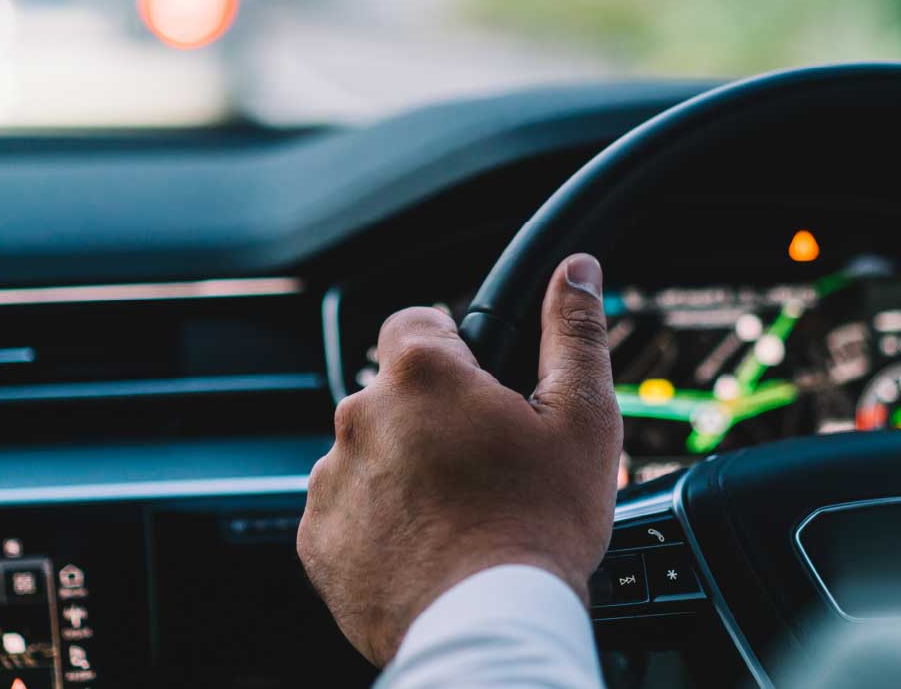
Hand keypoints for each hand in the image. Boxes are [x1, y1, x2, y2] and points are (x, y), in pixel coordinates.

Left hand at [298, 254, 622, 664]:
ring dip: (403, 470)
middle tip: (487, 466)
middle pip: (395, 394)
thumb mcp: (582, 419)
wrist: (488, 627)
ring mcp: (330, 480)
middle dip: (434, 418)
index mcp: (420, 375)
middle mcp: (359, 417)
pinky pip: (347, 511)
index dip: (455, 350)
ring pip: (369, 453)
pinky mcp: (318, 539)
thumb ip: (574, 333)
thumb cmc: (537, 527)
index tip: (482, 388)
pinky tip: (426, 546)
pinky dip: (379, 522)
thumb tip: (576, 272)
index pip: (417, 322)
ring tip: (458, 515)